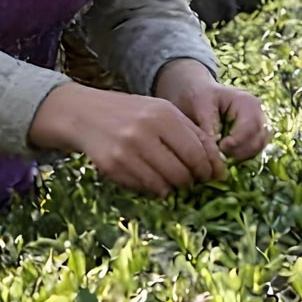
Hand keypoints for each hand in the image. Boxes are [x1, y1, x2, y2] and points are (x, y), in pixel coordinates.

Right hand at [28, 82, 225, 196]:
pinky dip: (155, 189)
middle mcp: (146, 131)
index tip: (215, 176)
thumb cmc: (130, 114)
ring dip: (175, 187)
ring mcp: (127, 150)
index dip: (210, 168)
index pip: (199, 151)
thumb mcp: (161, 111)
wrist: (84, 113)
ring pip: (165, 183)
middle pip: (184, 170)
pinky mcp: (112, 166)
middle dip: (193, 180)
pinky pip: (145, 187)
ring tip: (174, 181)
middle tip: (193, 181)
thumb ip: (189, 132)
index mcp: (164, 115)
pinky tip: (154, 181)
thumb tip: (217, 162)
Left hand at [153, 59, 272, 162]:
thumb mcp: (200, 106)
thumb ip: (208, 124)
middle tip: (218, 156)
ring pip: (257, 148)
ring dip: (240, 156)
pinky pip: (254, 151)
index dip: (236, 142)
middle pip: (257, 140)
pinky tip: (225, 155)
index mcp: (247, 102)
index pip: (250, 127)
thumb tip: (215, 144)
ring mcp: (258, 126)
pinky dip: (241, 157)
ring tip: (220, 155)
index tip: (219, 149)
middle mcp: (258, 114)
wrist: (200, 95)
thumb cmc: (200, 97)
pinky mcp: (254, 136)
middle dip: (238, 151)